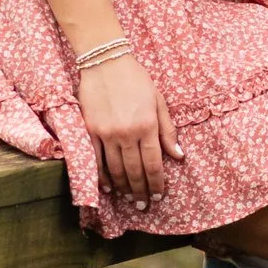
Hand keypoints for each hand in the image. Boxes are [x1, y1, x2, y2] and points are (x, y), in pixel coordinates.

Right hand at [79, 48, 183, 209]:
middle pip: (134, 171)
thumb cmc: (136, 79)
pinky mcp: (89, 131)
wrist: (105, 62)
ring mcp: (106, 133)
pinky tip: (108, 187)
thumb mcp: (159, 101)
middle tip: (143, 205)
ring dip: (123, 187)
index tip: (158, 196)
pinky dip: (101, 176)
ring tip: (129, 199)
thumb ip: (168, 130)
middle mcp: (126, 133)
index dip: (156, 183)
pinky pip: (96, 160)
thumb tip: (178, 156)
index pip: (154, 163)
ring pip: (115, 169)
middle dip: (140, 191)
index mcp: (147, 125)